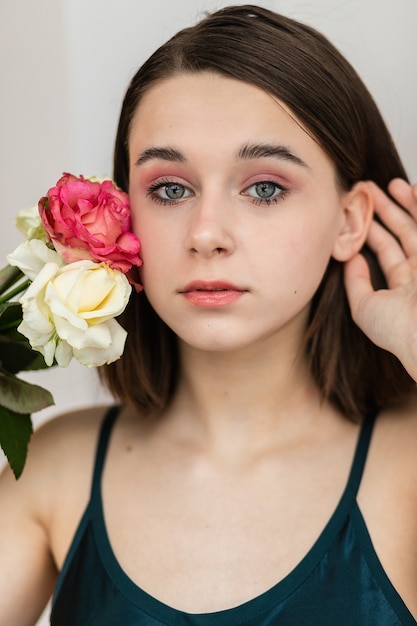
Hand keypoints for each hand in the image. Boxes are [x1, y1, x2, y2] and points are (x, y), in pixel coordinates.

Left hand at [344, 178, 416, 379]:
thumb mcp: (365, 308)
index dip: (372, 229)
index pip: (386, 250)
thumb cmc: (397, 330)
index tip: (357, 210)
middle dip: (387, 209)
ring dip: (408, 203)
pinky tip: (414, 188)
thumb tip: (350, 259)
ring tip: (392, 183)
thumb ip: (356, 282)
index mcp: (403, 285)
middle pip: (404, 233)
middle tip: (369, 188)